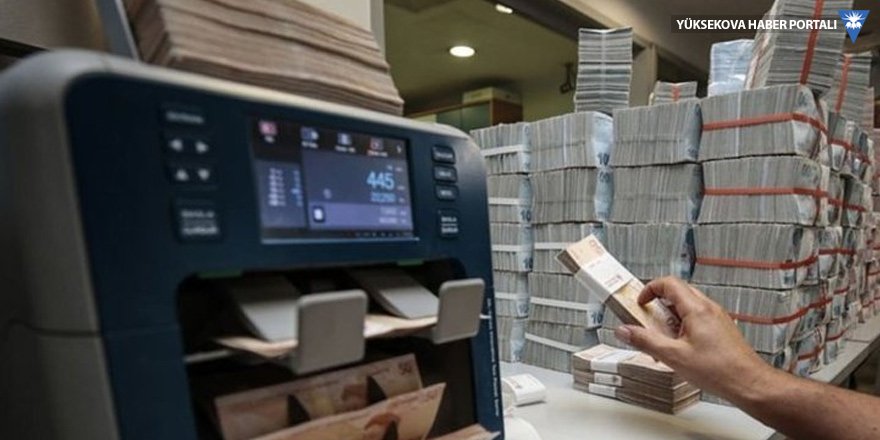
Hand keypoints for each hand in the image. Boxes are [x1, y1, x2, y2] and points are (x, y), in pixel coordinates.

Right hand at [613, 276, 774, 400]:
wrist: (749, 384)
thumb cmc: (721, 371)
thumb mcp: (673, 356)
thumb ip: (645, 341)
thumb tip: (625, 331)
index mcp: (697, 309)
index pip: (669, 283)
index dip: (650, 289)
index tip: (640, 303)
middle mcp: (709, 309)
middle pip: (678, 293)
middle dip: (659, 305)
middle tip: (648, 321)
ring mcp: (717, 318)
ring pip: (687, 307)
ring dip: (670, 318)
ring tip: (663, 340)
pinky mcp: (721, 329)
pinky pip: (697, 319)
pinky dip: (683, 327)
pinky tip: (680, 349)